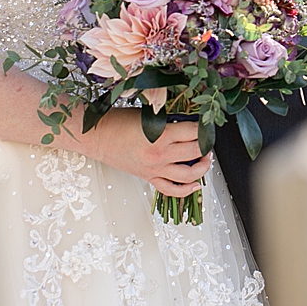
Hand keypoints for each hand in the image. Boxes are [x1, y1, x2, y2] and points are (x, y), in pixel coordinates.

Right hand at [73, 108, 210, 197]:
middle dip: (207, 144)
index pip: (193, 132)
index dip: (204, 126)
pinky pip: (172, 189)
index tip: (207, 123)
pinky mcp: (149, 178)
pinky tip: (196, 185)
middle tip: (208, 138)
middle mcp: (160, 155)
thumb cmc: (118, 122)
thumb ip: (169, 120)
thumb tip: (190, 123)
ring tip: (206, 159)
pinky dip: (187, 190)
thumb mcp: (148, 115)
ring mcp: (155, 169)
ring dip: (203, 167)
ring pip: (189, 175)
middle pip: (196, 152)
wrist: (98, 137)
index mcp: (160, 135)